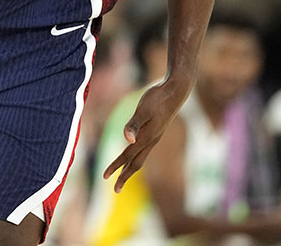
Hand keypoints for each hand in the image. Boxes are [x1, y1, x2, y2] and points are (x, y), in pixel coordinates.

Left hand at [102, 78, 190, 192]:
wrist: (176, 91)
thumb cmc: (158, 98)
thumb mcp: (143, 109)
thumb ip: (134, 124)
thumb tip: (127, 140)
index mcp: (146, 137)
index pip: (127, 155)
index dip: (115, 166)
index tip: (104, 176)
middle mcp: (151, 140)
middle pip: (136, 163)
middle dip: (125, 176)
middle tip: (115, 190)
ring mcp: (155, 137)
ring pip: (141, 157)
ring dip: (130, 168)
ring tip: (122, 176)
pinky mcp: (156, 132)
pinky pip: (144, 150)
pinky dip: (136, 157)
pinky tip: (133, 155)